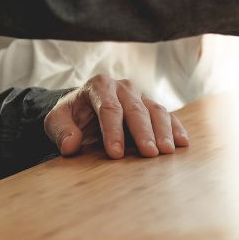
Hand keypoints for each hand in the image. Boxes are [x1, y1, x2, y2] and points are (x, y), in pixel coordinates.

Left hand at [43, 74, 188, 158]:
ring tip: (167, 151)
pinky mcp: (152, 105)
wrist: (84, 108)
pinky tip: (182, 143)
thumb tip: (70, 146)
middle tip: (149, 153)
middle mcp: (123, 87)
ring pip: (156, 110)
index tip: (115, 154)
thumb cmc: (72, 115)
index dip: (113, 132)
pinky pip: (167, 116)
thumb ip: (61, 131)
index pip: (109, 109)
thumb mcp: (56, 120)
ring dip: (163, 132)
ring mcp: (141, 95)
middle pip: (136, 109)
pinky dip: (175, 129)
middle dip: (143, 132)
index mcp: (99, 85)